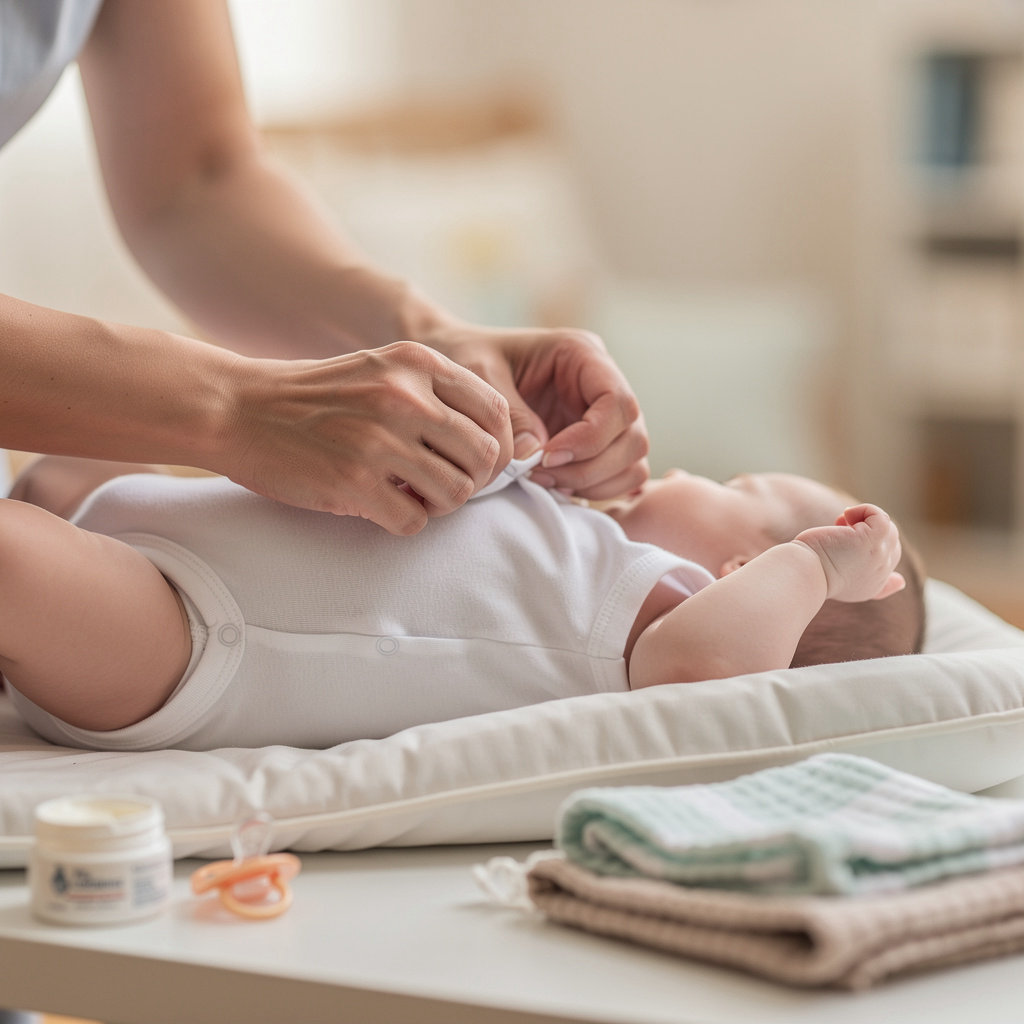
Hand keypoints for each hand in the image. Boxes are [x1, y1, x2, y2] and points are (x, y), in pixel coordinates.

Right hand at [224, 341, 511, 533]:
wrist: (237, 408)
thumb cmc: (314, 396)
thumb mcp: (380, 369)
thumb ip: (433, 393)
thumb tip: (492, 442)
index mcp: (417, 363)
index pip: (496, 411)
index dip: (497, 446)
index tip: (475, 462)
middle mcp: (405, 397)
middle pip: (485, 456)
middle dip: (472, 480)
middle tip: (441, 484)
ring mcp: (380, 440)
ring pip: (457, 493)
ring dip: (439, 504)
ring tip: (410, 495)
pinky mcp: (354, 482)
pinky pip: (415, 521)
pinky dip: (403, 521)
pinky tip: (379, 505)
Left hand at [429, 323, 649, 499]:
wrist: (454, 371)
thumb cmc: (466, 358)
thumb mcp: (480, 375)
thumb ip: (510, 414)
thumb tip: (537, 455)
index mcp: (582, 355)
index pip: (619, 402)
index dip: (591, 438)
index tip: (549, 456)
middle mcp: (601, 385)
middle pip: (633, 438)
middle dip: (591, 467)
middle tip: (541, 475)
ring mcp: (602, 417)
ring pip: (632, 462)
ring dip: (593, 483)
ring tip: (542, 482)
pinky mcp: (594, 444)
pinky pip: (617, 477)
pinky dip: (592, 490)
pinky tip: (552, 486)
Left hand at [793, 504, 904, 602]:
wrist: (805, 573)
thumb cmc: (810, 574)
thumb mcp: (838, 581)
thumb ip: (859, 578)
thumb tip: (899, 581)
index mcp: (870, 586)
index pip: (889, 576)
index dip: (886, 561)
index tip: (891, 572)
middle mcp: (880, 574)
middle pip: (890, 544)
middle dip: (866, 531)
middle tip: (839, 530)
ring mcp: (880, 556)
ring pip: (887, 529)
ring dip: (864, 519)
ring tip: (840, 523)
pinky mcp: (873, 539)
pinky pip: (881, 517)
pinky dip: (865, 509)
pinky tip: (845, 516)